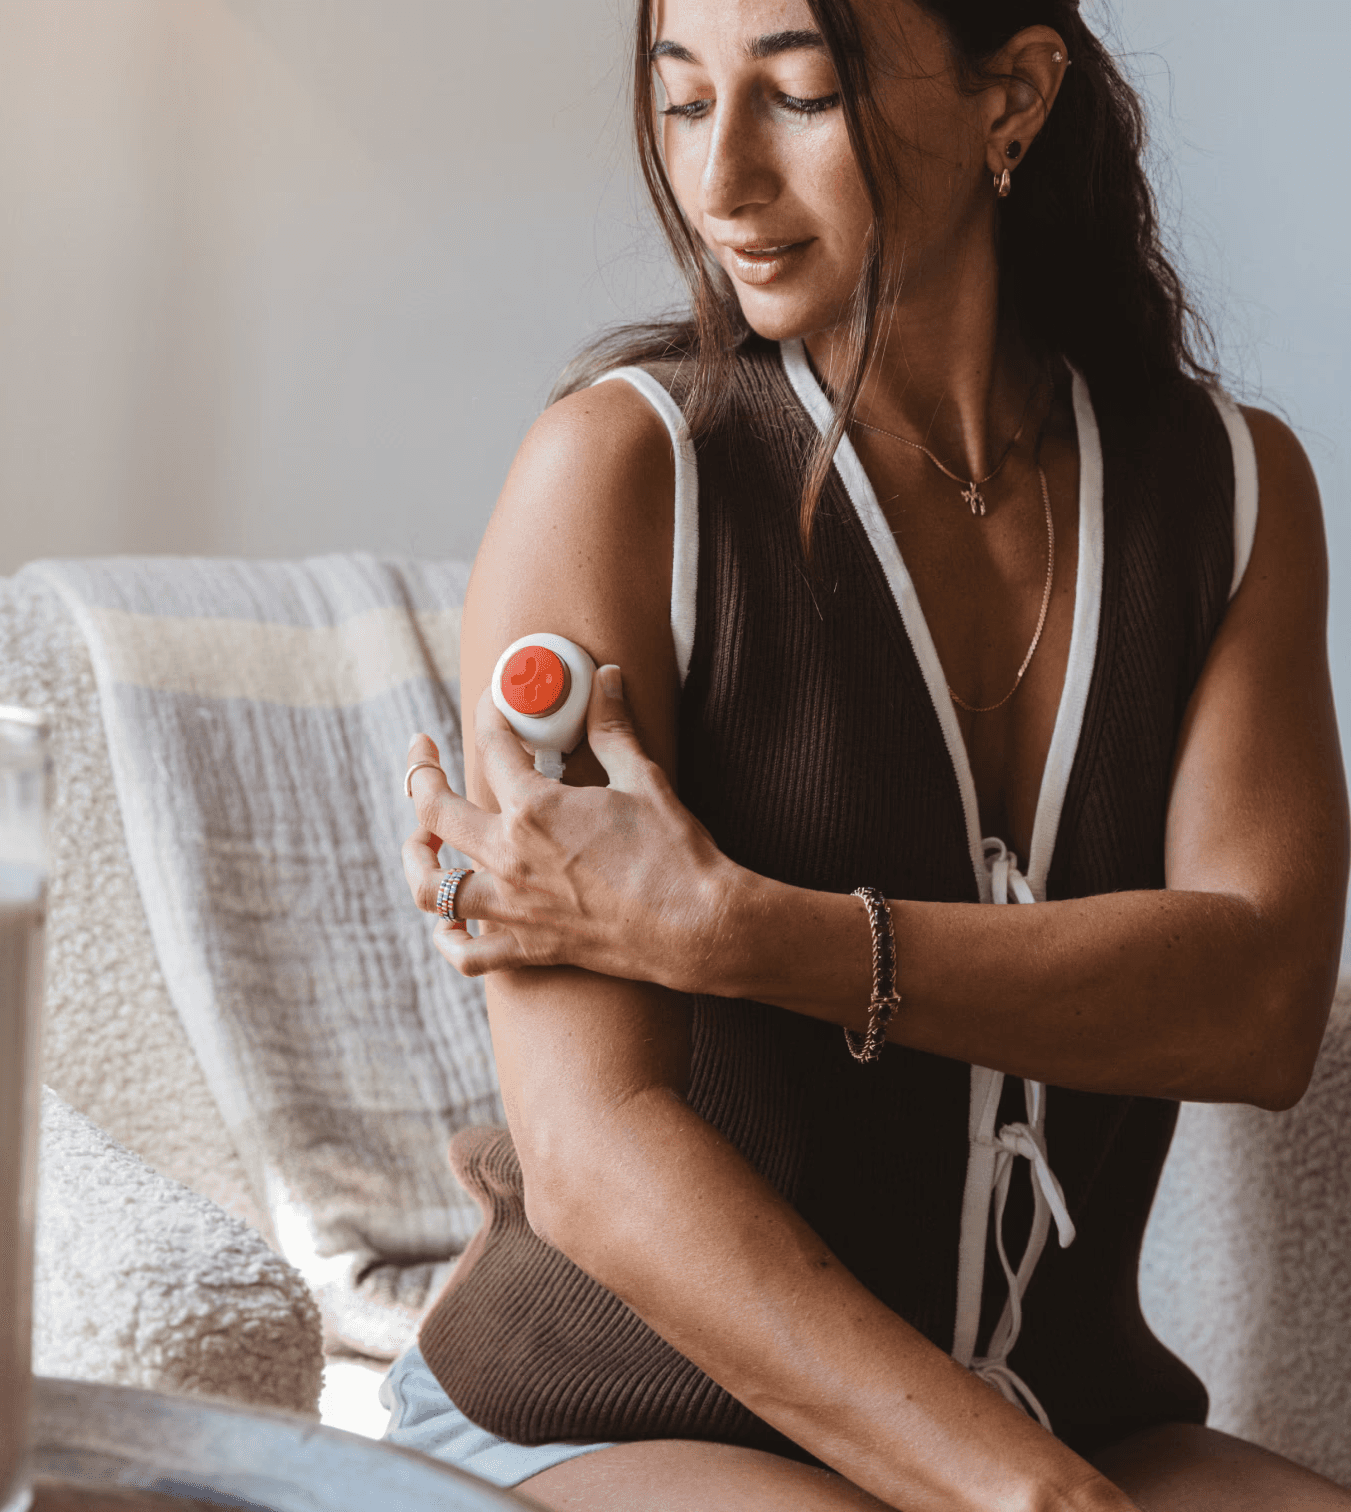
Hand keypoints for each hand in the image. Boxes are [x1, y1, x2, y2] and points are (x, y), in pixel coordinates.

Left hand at [402, 666, 735, 986]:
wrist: (697, 926)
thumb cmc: (674, 853)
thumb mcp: (642, 779)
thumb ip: (613, 729)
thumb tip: (607, 680)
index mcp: (535, 809)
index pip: (494, 746)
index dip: (493, 713)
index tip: (499, 702)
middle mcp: (510, 857)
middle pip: (435, 811)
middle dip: (421, 773)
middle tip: (424, 754)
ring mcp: (514, 906)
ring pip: (431, 889)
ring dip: (417, 859)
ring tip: (421, 841)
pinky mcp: (531, 947)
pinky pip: (468, 953)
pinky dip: (448, 939)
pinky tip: (448, 924)